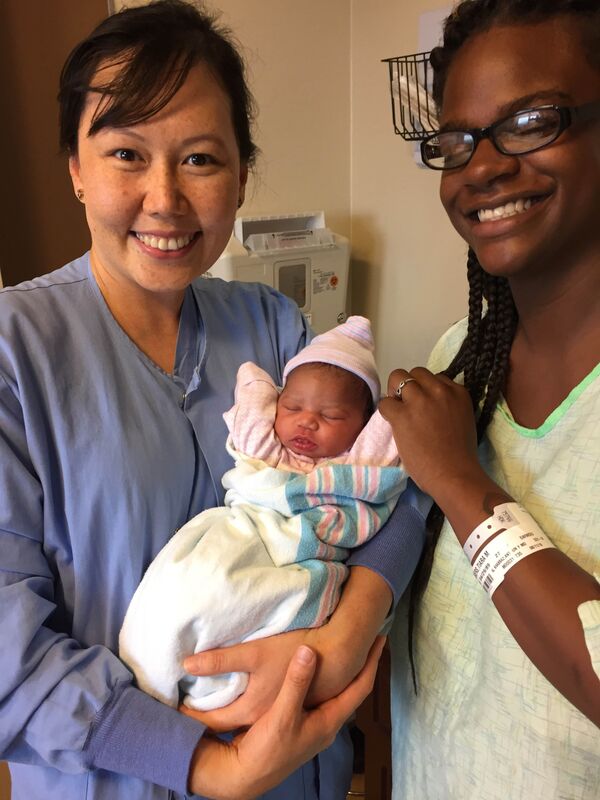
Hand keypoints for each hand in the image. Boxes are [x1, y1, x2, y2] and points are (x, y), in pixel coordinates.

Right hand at [188, 638, 384, 799]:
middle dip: (360, 665)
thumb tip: (310, 650)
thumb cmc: (267, 750)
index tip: (381, 638)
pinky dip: (323, 680)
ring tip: (343, 649)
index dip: (372, 663)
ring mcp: (313, 726)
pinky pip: (319, 697)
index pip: (360, 688)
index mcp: (329, 721)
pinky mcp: (299, 725)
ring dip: (342, 673)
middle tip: (365, 640)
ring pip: (334, 693)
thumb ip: (296, 683)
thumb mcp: (282, 715)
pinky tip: (313, 671)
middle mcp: (326, 724)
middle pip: (351, 690)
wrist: (244, 775)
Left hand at [379, 367, 479, 497]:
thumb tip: (428, 403)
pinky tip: (393, 423)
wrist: (454, 474)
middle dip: (409, 386)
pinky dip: (385, 411)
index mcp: (458, 392)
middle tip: (407, 404)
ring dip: (395, 394)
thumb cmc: (460, 455)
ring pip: (397, 377)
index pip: (436, 377)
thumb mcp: (463, 419)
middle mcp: (439, 391)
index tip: (425, 405)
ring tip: (398, 411)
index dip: (426, 390)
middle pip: (416, 372)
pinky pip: (385, 402)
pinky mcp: (402, 414)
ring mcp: (420, 401)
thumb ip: (448, 405)